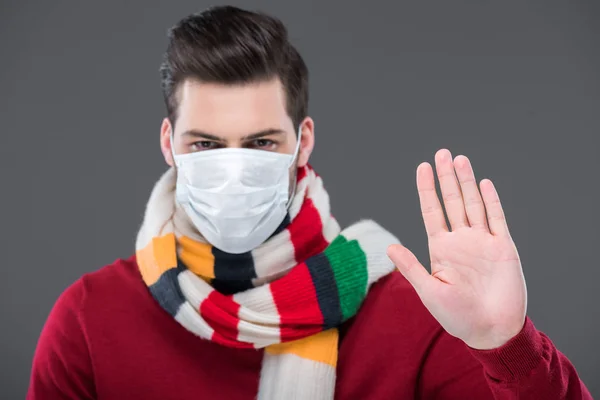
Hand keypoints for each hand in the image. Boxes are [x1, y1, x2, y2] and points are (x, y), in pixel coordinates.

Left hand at [387, 149, 526, 349]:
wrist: (491, 330)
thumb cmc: (457, 316)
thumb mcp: (429, 291)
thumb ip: (411, 267)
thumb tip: (389, 246)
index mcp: (441, 248)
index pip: (432, 211)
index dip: (427, 190)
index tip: (422, 167)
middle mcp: (461, 240)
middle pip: (452, 201)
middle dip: (447, 178)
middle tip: (442, 153)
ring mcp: (482, 242)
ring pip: (473, 204)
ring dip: (467, 182)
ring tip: (459, 160)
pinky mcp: (503, 247)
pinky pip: (496, 219)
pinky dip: (491, 201)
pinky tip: (484, 183)